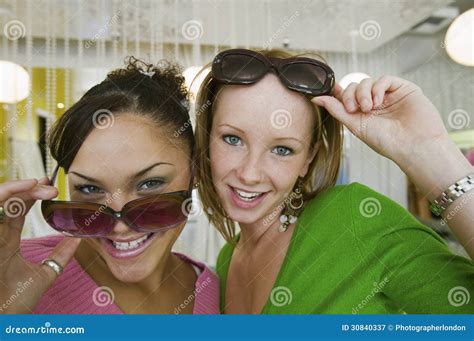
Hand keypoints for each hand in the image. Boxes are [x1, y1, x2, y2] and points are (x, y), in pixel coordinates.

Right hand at [0, 178, 80, 313]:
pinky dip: (3, 195)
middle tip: (50, 185)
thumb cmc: (13, 304)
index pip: (16, 208)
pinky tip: (22, 191)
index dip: (30, 193)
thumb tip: (78, 240)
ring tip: (37, 184)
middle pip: (7, 200)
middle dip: (28, 188)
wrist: (1, 321)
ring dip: (15, 188)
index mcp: (5, 240)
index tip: (50, 186)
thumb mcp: (43, 275)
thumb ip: (60, 257)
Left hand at [312, 75, 449, 166]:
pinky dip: (377, 87)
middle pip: (354, 87)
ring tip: (368, 108)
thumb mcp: (355, 125)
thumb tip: (316, 99)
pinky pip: (384, 79)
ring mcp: (389, 96)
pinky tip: (377, 101)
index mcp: (363, 114)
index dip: (338, 93)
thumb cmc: (386, 142)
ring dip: (363, 93)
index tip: (330, 92)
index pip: (347, 96)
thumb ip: (337, 110)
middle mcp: (375, 103)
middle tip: (354, 109)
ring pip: (367, 81)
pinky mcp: (403, 89)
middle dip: (350, 95)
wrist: (413, 145)